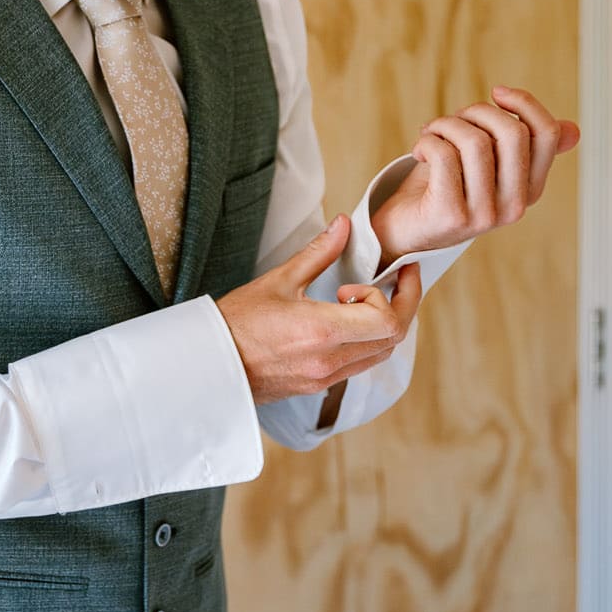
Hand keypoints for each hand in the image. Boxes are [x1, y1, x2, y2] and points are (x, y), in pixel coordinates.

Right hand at [216, 214, 423, 404]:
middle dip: (403, 306)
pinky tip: (352, 322)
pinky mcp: (319, 386)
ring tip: (371, 299)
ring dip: (387, 326)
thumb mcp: (278, 280)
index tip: (373, 278)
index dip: (392, 295)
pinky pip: (361, 365)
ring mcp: (326, 378)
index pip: (388, 320)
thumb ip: (319, 253)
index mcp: (323, 332)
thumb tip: (344, 226)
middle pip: (393, 339)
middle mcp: (330, 360)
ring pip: (381, 355)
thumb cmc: (236, 322)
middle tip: (398, 280)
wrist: (208, 365)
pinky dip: (369, 342)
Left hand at [371, 85, 580, 259]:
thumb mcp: (489, 161)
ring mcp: (485, 214)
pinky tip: (420, 150)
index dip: (524, 102)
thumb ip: (526, 145)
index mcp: (531, 188)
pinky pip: (444, 155)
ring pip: (475, 141)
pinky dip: (427, 140)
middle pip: (513, 132)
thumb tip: (573, 131)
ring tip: (432, 133)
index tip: (497, 93)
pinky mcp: (452, 216)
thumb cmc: (445, 186)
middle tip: (453, 121)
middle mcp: (514, 205)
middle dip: (477, 111)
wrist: (404, 229)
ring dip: (445, 125)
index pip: (548, 133)